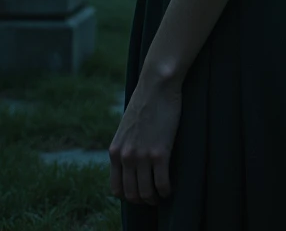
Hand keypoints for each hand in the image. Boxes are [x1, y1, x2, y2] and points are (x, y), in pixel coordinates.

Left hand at [108, 70, 182, 205]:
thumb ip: (126, 146)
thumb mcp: (126, 127)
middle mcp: (126, 157)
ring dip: (155, 198)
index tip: (140, 193)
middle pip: (131, 194)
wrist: (157, 85)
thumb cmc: (145, 102)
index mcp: (115, 151)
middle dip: (143, 200)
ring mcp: (142, 156)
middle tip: (153, 197)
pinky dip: (166, 191)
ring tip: (162, 194)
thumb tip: (131, 162)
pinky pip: (162, 184)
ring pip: (146, 193)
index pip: (116, 188)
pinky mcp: (159, 153)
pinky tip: (170, 187)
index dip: (129, 196)